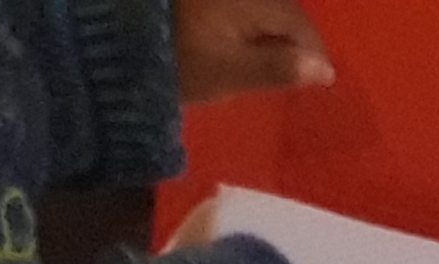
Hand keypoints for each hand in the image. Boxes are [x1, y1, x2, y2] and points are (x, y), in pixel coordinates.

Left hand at [175, 0, 333, 102]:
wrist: (113, 41)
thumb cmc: (178, 62)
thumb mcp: (228, 73)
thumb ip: (278, 69)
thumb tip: (325, 69)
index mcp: (252, 1)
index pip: (299, 24)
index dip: (314, 52)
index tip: (321, 81)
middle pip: (281, 9)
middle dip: (294, 37)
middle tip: (298, 70)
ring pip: (260, 5)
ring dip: (270, 28)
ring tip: (271, 56)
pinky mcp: (199, 2)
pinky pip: (238, 6)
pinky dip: (246, 21)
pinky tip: (239, 39)